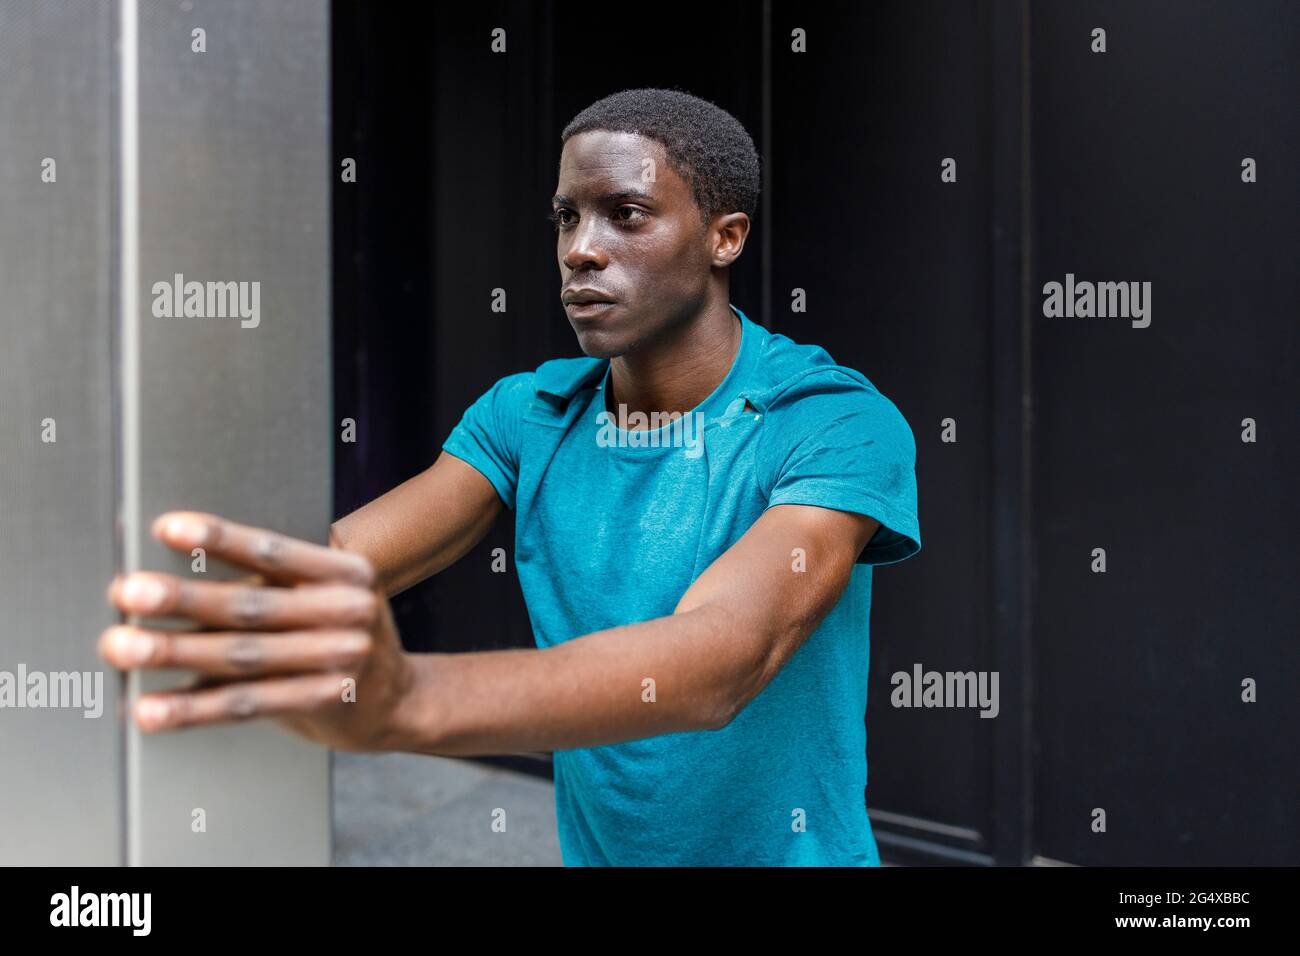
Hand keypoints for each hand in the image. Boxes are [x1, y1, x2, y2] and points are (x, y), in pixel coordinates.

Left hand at [99, 511, 413, 752]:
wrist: (399, 700)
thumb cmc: (340, 638)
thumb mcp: (324, 598)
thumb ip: (266, 588)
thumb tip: (168, 583)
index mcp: (346, 572)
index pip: (275, 551)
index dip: (220, 539)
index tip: (166, 528)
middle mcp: (349, 612)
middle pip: (252, 605)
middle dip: (183, 599)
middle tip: (129, 591)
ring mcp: (342, 660)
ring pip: (243, 656)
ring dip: (175, 653)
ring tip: (123, 647)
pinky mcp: (325, 703)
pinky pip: (247, 705)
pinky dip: (194, 708)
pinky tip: (153, 708)